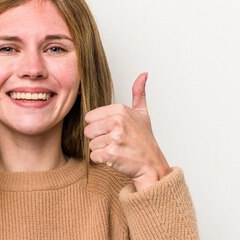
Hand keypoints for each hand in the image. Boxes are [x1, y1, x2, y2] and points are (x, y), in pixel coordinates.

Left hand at [84, 72, 170, 190]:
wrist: (152, 164)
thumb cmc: (144, 140)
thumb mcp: (143, 114)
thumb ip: (139, 93)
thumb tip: (143, 74)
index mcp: (120, 110)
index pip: (89, 118)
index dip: (99, 126)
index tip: (113, 130)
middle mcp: (118, 122)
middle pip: (88, 131)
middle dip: (98, 138)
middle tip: (115, 142)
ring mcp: (115, 138)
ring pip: (90, 144)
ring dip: (101, 150)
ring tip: (117, 149)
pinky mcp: (111, 154)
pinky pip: (94, 156)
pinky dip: (102, 160)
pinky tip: (115, 158)